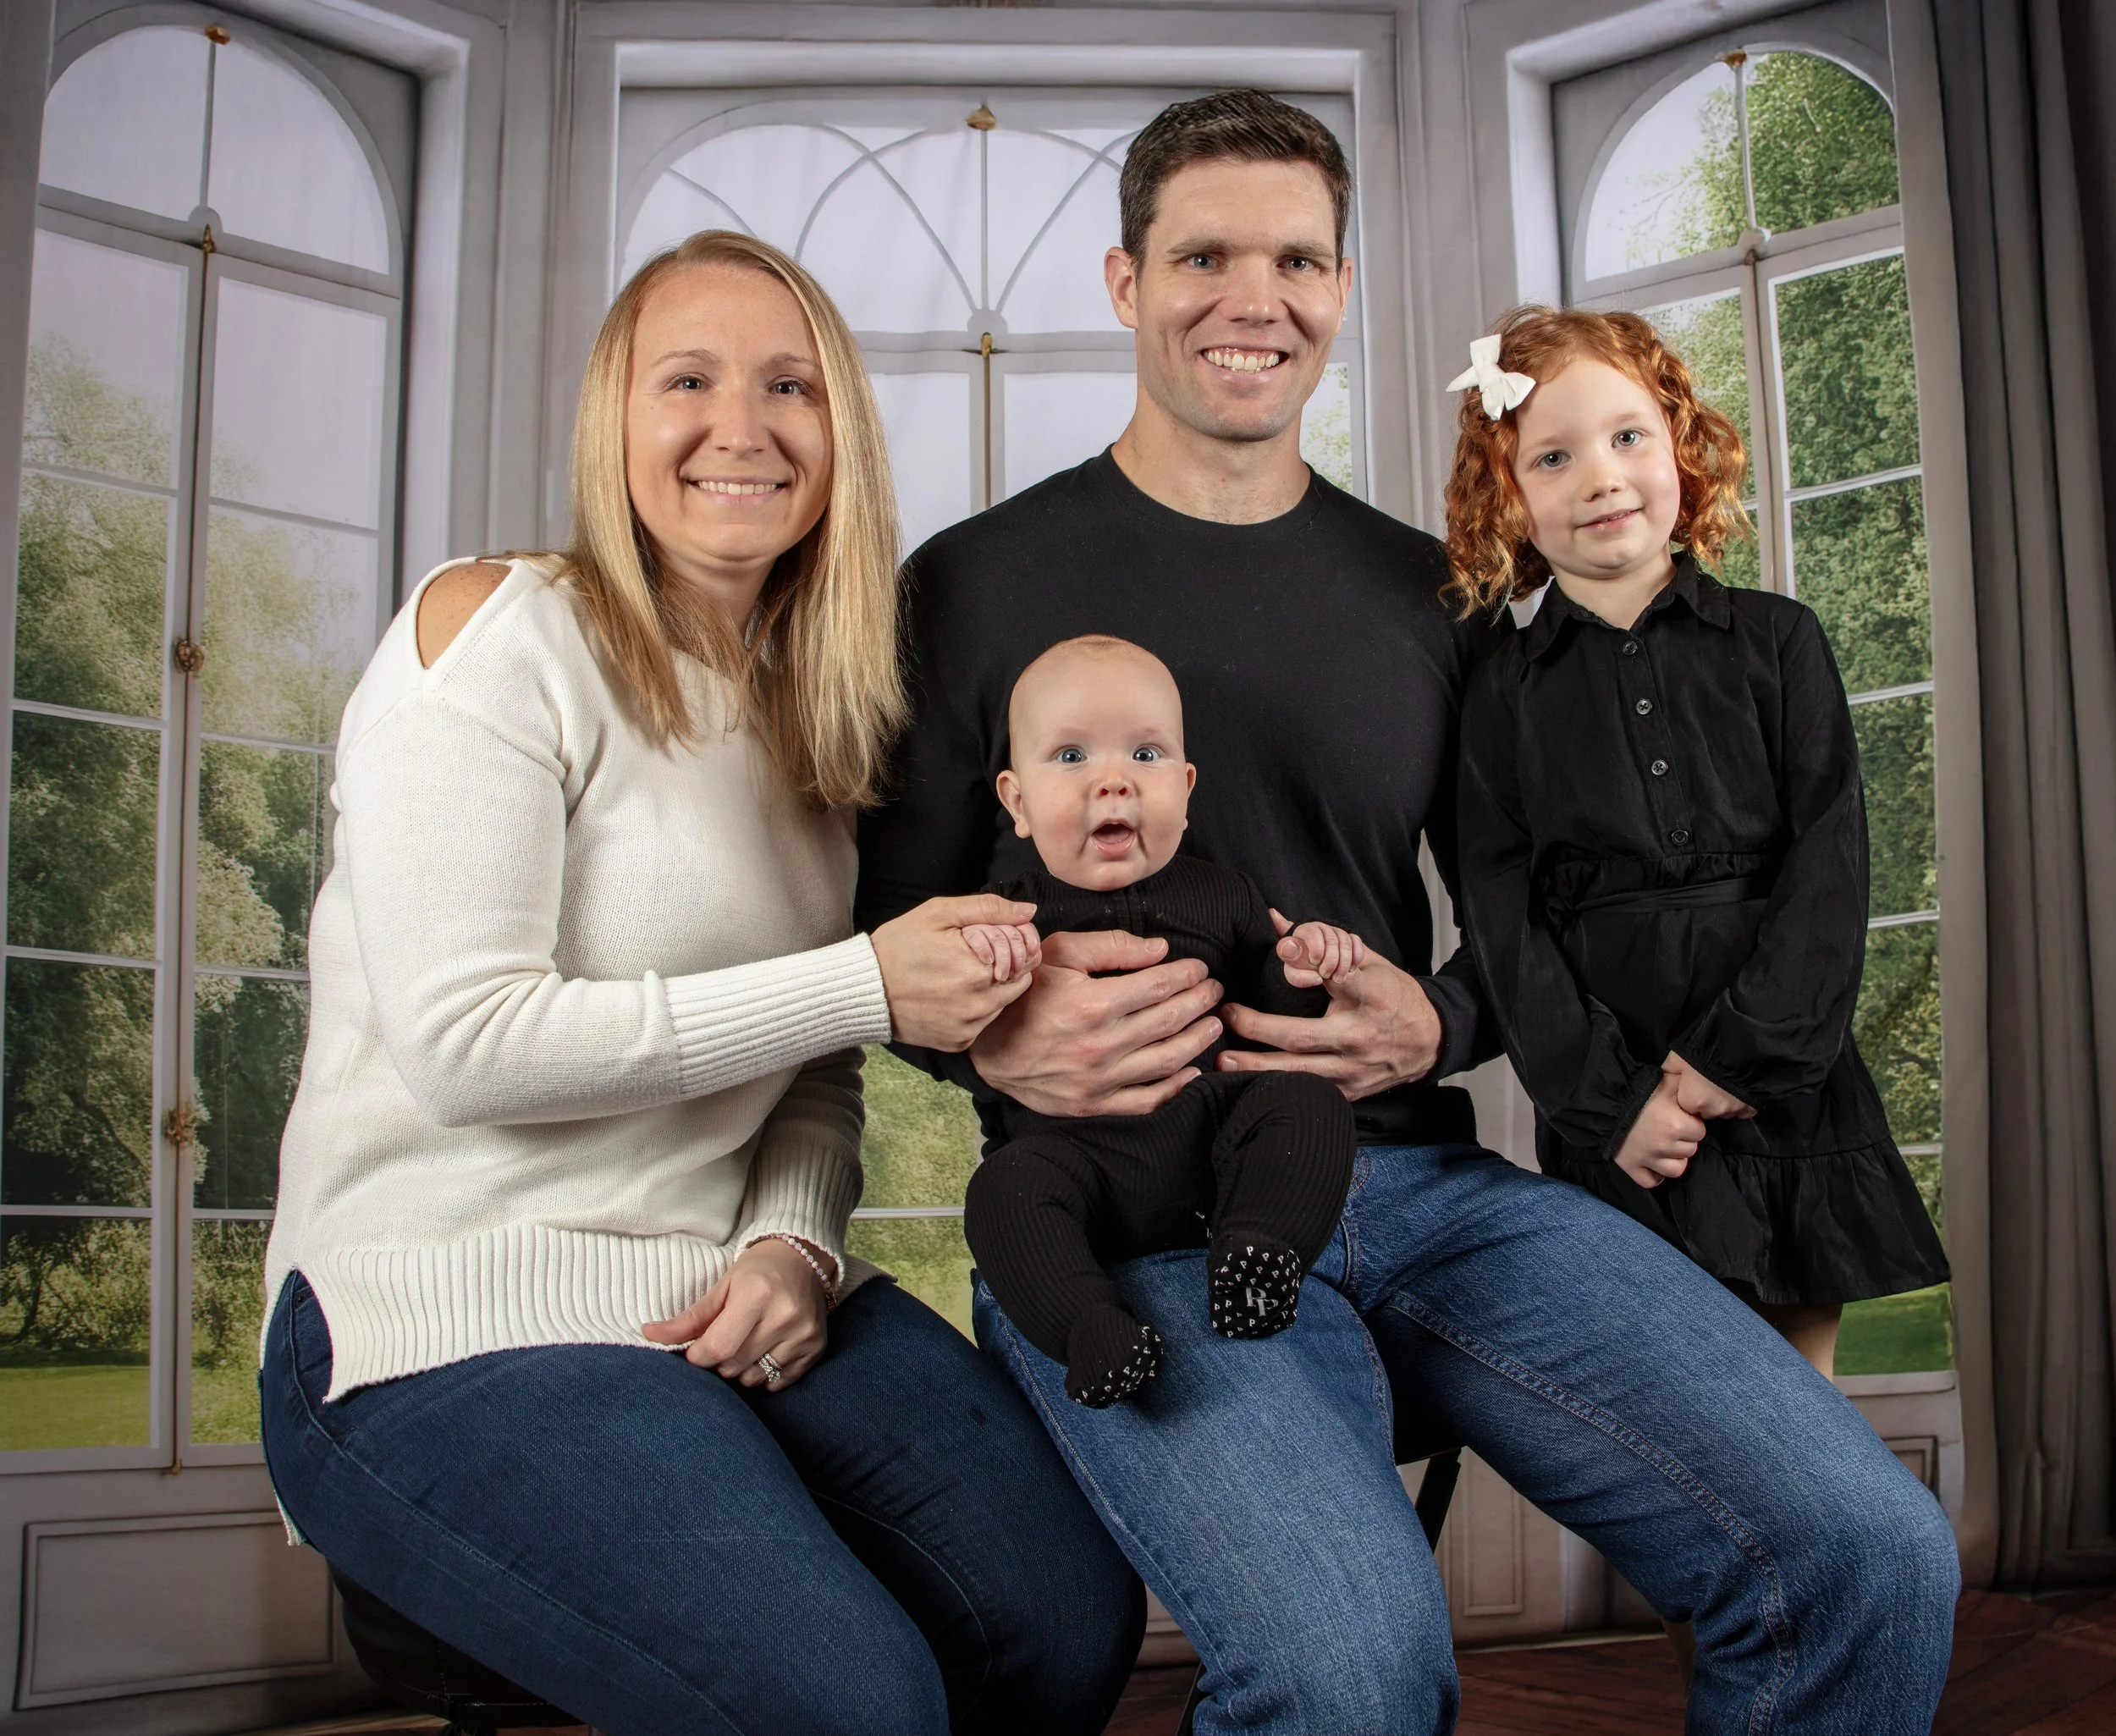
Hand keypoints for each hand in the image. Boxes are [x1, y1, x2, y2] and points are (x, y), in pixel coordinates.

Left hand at [642, 1237, 829, 1390]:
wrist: (804, 1258)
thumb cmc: (757, 1271)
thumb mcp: (722, 1287)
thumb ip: (689, 1319)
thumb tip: (649, 1334)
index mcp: (756, 1295)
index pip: (718, 1347)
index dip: (699, 1355)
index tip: (696, 1349)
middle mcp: (784, 1316)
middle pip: (734, 1365)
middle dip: (720, 1360)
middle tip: (725, 1338)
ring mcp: (804, 1334)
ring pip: (755, 1378)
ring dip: (742, 1369)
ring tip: (748, 1342)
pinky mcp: (816, 1347)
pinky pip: (778, 1381)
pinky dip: (766, 1373)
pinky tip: (767, 1349)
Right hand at [872, 895, 1039, 1050]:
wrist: (864, 989)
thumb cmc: (899, 946)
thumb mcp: (939, 913)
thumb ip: (989, 909)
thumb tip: (1029, 911)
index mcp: (980, 969)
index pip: (1026, 954)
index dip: (1012, 941)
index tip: (989, 937)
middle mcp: (980, 1003)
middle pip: (1020, 980)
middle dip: (1006, 964)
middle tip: (973, 955)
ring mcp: (970, 1027)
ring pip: (1003, 1003)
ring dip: (992, 987)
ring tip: (958, 974)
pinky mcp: (958, 1042)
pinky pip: (983, 1023)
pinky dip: (975, 1009)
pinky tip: (950, 995)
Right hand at [970, 928, 1223, 1117]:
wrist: (987, 1048)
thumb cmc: (1023, 994)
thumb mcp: (1058, 953)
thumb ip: (1111, 947)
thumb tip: (1161, 950)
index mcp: (1092, 1004)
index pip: (1159, 986)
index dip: (1187, 976)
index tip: (1200, 969)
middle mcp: (1100, 1045)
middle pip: (1170, 1020)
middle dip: (1200, 1002)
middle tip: (1214, 991)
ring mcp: (1099, 1080)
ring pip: (1168, 1060)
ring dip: (1198, 1040)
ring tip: (1213, 1024)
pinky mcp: (1094, 1105)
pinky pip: (1147, 1100)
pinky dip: (1176, 1087)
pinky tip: (1192, 1070)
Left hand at [1218, 911, 1441, 1097]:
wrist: (1431, 1040)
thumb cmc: (1394, 996)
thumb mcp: (1366, 962)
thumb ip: (1321, 945)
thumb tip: (1276, 923)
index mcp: (1371, 996)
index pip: (1334, 976)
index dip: (1304, 963)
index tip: (1276, 951)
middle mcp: (1361, 1037)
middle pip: (1302, 1038)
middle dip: (1258, 1030)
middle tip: (1225, 1018)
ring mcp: (1355, 1070)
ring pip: (1299, 1074)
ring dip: (1258, 1068)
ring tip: (1223, 1061)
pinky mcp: (1349, 1092)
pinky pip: (1308, 1092)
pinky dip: (1278, 1087)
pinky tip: (1248, 1083)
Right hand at [1613, 1070, 1706, 1188]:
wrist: (1602, 1099)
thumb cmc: (1637, 1088)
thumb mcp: (1667, 1080)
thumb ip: (1688, 1087)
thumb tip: (1703, 1094)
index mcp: (1677, 1124)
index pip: (1700, 1132)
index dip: (1692, 1123)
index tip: (1681, 1117)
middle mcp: (1665, 1145)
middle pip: (1690, 1150)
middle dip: (1684, 1140)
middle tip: (1671, 1128)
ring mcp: (1648, 1159)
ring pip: (1677, 1169)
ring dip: (1674, 1159)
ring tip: (1666, 1146)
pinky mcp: (1631, 1167)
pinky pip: (1651, 1181)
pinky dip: (1655, 1175)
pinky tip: (1654, 1163)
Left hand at [1663, 1052, 1756, 1120]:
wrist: (1742, 1046)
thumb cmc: (1706, 1051)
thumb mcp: (1678, 1056)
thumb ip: (1670, 1071)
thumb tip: (1664, 1077)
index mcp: (1693, 1102)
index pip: (1688, 1108)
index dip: (1690, 1096)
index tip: (1694, 1084)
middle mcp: (1714, 1110)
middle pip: (1707, 1111)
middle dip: (1707, 1101)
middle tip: (1710, 1082)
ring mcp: (1735, 1110)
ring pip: (1725, 1111)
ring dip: (1724, 1101)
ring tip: (1726, 1082)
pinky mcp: (1752, 1108)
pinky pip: (1743, 1110)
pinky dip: (1741, 1102)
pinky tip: (1739, 1088)